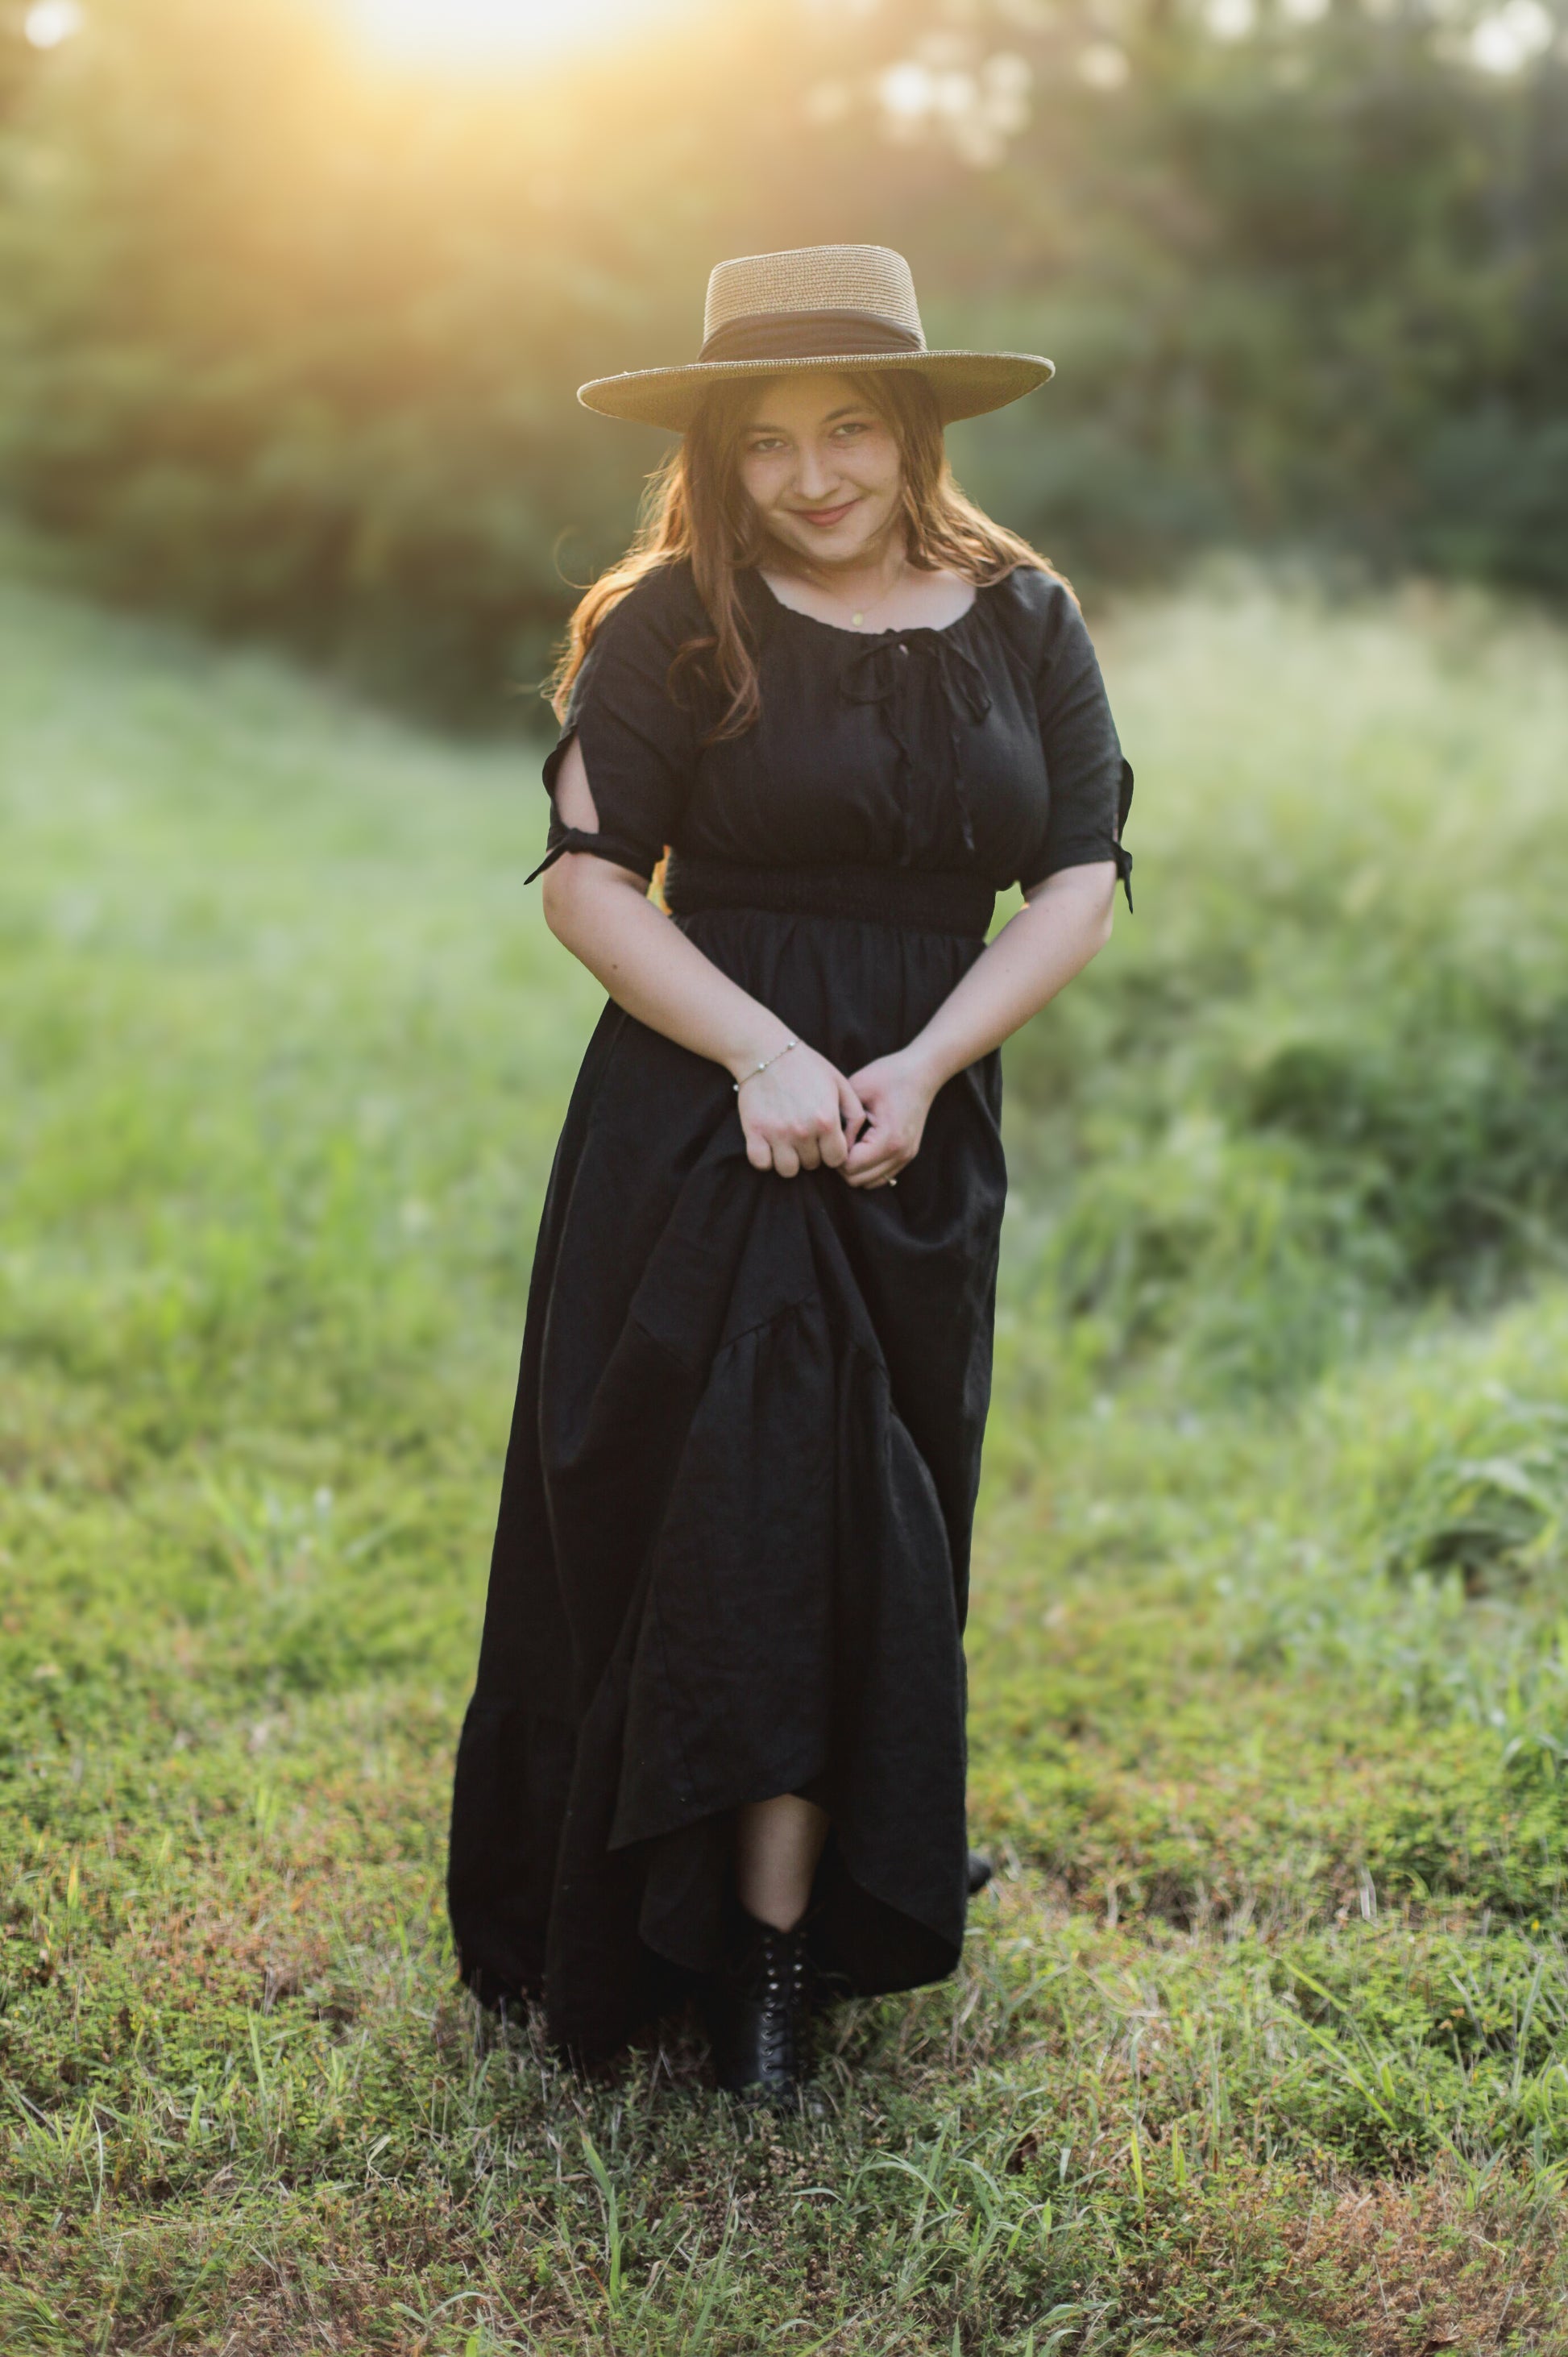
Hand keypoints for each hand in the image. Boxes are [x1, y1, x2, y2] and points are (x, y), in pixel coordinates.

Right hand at [736, 1041, 865, 1177]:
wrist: (767, 1051)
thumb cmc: (807, 1066)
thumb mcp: (840, 1083)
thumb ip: (854, 1113)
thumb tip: (853, 1142)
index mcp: (827, 1120)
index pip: (837, 1159)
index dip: (832, 1152)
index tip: (825, 1141)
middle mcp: (803, 1130)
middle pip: (812, 1165)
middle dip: (811, 1153)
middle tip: (804, 1134)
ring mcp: (777, 1133)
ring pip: (788, 1170)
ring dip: (789, 1159)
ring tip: (788, 1142)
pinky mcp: (754, 1131)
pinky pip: (761, 1163)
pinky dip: (765, 1159)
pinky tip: (769, 1145)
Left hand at [841, 1049, 937, 1189]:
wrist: (922, 1072)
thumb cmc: (889, 1075)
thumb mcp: (857, 1090)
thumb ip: (842, 1120)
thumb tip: (831, 1141)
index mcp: (889, 1139)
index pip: (849, 1166)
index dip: (835, 1152)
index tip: (834, 1133)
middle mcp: (900, 1154)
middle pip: (856, 1179)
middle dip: (841, 1163)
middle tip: (838, 1138)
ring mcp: (906, 1157)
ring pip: (867, 1182)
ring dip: (854, 1167)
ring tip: (850, 1143)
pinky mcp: (907, 1156)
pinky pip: (880, 1177)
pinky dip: (866, 1168)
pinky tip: (861, 1147)